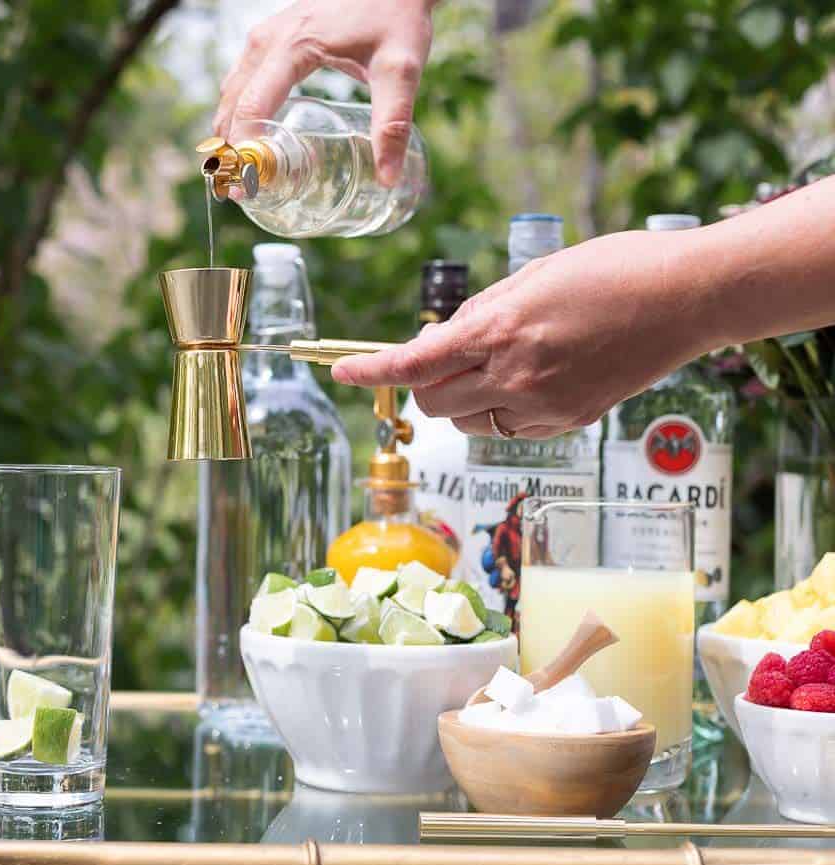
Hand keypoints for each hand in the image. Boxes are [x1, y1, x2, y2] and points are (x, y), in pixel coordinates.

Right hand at [213, 0, 435, 185]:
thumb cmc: (396, 18)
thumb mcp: (400, 70)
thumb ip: (392, 122)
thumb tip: (387, 178)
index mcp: (292, 47)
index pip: (253, 106)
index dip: (245, 150)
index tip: (243, 188)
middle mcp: (269, 39)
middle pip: (233, 101)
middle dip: (231, 148)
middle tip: (236, 191)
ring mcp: (266, 35)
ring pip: (232, 89)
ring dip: (230, 129)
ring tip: (241, 171)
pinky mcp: (272, 37)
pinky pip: (242, 78)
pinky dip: (238, 109)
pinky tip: (251, 136)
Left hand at [330, 230, 722, 437]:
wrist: (687, 298)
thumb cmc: (612, 269)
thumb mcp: (531, 276)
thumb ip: (478, 314)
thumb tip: (437, 343)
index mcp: (499, 330)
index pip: (413, 365)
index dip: (369, 371)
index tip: (341, 370)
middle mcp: (515, 376)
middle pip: (433, 404)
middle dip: (423, 385)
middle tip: (443, 357)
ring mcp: (543, 406)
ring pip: (469, 423)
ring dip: (463, 399)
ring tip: (500, 362)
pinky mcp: (570, 422)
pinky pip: (510, 430)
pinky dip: (502, 411)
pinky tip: (532, 379)